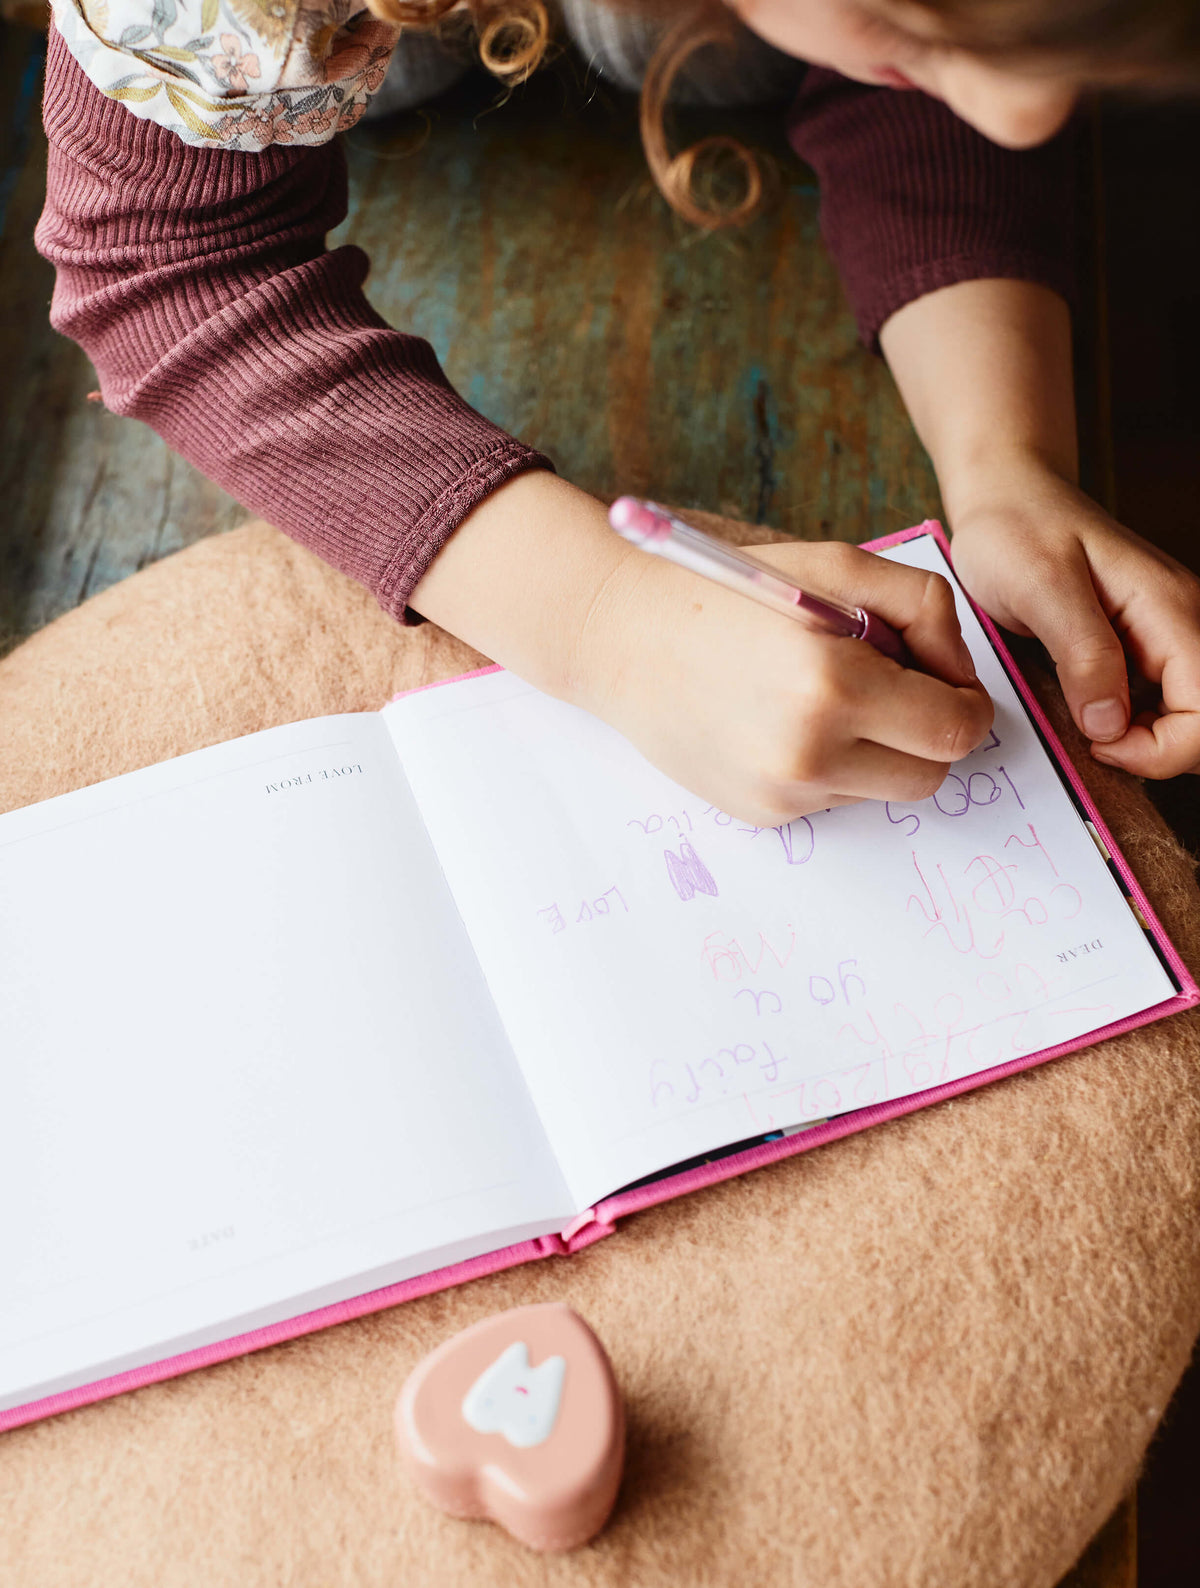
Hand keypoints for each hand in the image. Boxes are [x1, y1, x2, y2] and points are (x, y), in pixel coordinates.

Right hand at [577, 532, 993, 825]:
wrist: (621, 639)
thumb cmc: (729, 593)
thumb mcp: (836, 565)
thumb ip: (923, 609)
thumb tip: (960, 678)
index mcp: (835, 683)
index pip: (956, 728)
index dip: (967, 704)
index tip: (949, 686)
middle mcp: (810, 752)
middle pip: (931, 774)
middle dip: (930, 733)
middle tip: (898, 690)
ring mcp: (783, 792)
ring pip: (883, 791)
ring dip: (878, 750)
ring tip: (826, 697)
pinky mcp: (760, 814)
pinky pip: (832, 799)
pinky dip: (829, 764)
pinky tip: (782, 720)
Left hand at [947, 460, 1199, 776]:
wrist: (1006, 496)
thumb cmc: (1017, 530)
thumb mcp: (1041, 586)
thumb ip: (1083, 653)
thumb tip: (1110, 724)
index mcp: (1171, 610)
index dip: (1161, 748)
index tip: (1097, 742)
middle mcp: (1183, 626)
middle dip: (1158, 751)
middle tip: (1090, 740)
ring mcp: (1167, 638)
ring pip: (1188, 720)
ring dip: (1145, 742)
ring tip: (1085, 726)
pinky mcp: (1143, 649)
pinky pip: (1160, 706)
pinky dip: (1131, 727)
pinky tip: (1087, 713)